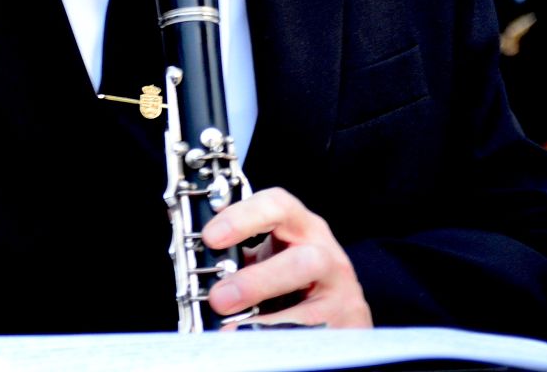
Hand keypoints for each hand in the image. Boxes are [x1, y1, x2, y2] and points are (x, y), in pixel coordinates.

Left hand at [201, 187, 372, 327]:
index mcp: (299, 226)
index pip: (276, 205)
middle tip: (219, 298)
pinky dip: (280, 338)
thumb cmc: (293, 279)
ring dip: (268, 318)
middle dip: (256, 281)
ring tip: (233, 327)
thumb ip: (238, 257)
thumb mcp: (267, 258)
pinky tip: (255, 341)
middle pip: (302, 259)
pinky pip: (313, 332)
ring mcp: (342, 288)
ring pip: (311, 304)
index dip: (242, 217)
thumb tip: (197, 268)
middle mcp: (325, 251)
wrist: (336, 309)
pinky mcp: (349, 321)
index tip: (211, 238)